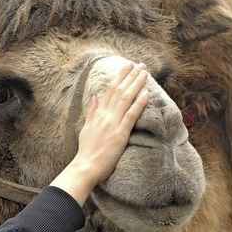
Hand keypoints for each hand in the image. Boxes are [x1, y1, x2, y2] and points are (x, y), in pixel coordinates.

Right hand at [74, 63, 148, 185]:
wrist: (85, 166)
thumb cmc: (86, 151)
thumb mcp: (86, 128)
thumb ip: (91, 112)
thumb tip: (94, 97)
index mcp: (97, 114)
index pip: (109, 91)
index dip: (119, 78)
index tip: (127, 67)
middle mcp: (105, 116)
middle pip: (119, 91)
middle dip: (130, 76)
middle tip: (140, 64)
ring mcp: (112, 123)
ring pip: (125, 99)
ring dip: (136, 84)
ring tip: (145, 72)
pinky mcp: (120, 133)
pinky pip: (131, 115)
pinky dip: (138, 103)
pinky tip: (146, 93)